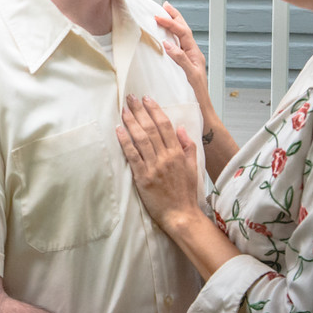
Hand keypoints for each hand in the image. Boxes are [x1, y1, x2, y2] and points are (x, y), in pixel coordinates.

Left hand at [115, 95, 198, 230]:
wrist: (181, 215)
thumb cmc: (186, 192)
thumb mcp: (193, 167)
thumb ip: (188, 147)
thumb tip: (181, 128)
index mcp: (178, 153)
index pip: (165, 125)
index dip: (155, 110)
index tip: (147, 98)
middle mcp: (166, 157)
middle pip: (151, 128)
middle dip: (140, 110)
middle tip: (131, 97)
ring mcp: (154, 166)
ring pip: (141, 139)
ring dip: (131, 122)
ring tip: (124, 109)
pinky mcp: (143, 177)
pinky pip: (132, 155)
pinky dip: (125, 141)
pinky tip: (118, 130)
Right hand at [155, 1, 208, 101]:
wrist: (202, 110)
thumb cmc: (198, 96)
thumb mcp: (191, 77)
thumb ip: (181, 60)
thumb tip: (169, 44)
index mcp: (195, 54)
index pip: (183, 33)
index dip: (171, 23)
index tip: (158, 17)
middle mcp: (193, 54)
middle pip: (184, 30)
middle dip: (175, 17)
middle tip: (166, 6)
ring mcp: (189, 59)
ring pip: (181, 37)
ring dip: (174, 25)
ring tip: (165, 15)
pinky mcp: (184, 65)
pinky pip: (178, 46)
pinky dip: (171, 37)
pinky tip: (165, 37)